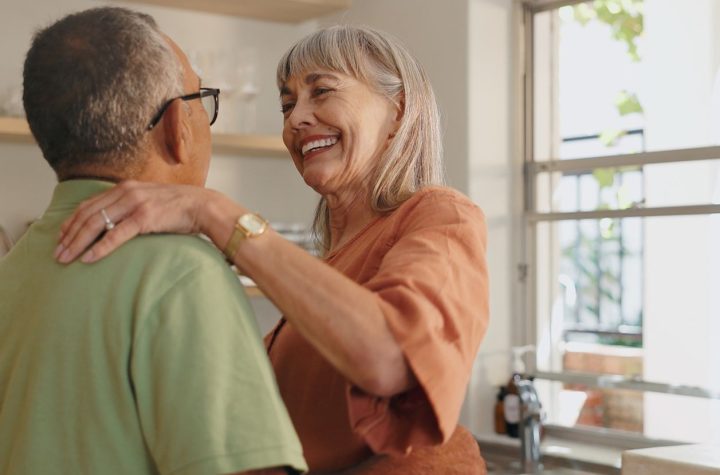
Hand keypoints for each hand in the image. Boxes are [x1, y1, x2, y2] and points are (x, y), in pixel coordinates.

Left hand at [56, 180, 208, 263]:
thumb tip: (114, 223)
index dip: (71, 223)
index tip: (61, 239)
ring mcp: (135, 203)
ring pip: (96, 224)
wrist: (202, 206)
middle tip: (57, 254)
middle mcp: (126, 192)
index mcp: (124, 188)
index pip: (89, 205)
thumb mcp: (149, 200)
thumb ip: (130, 206)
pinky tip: (88, 258)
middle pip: (87, 215)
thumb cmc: (178, 208)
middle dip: (69, 236)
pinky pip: (116, 235)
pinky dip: (100, 248)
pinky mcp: (145, 217)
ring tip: (66, 258)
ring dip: (78, 243)